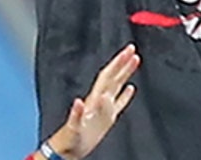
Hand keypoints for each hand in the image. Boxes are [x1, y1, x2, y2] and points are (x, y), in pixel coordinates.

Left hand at [46, 44, 138, 159]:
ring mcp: (102, 109)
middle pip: (112, 78)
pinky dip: (125, 95)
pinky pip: (118, 104)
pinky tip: (131, 88)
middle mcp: (98, 101)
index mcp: (92, 100)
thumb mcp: (73, 127)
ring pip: (117, 87)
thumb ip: (76, 113)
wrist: (66, 151)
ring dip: (125, 74)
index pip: (107, 77)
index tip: (127, 52)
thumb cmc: (68, 139)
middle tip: (132, 50)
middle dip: (122, 63)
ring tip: (134, 61)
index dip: (117, 63)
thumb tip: (79, 101)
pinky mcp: (106, 119)